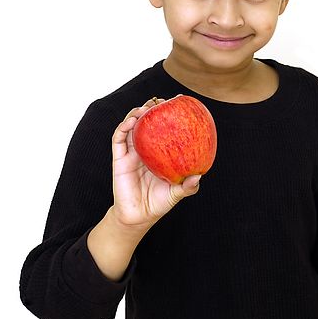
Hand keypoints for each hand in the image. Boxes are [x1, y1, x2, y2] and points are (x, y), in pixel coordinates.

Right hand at [110, 98, 200, 234]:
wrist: (138, 216)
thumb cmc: (159, 203)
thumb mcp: (177, 193)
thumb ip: (188, 187)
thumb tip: (199, 176)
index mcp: (158, 154)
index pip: (162, 130)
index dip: (167, 116)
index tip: (177, 104)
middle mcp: (144, 150)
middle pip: (146, 123)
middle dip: (152, 109)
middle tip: (161, 102)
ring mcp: (131, 153)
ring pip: (131, 126)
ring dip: (136, 114)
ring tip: (145, 108)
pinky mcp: (119, 158)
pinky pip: (118, 139)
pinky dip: (123, 127)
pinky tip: (132, 121)